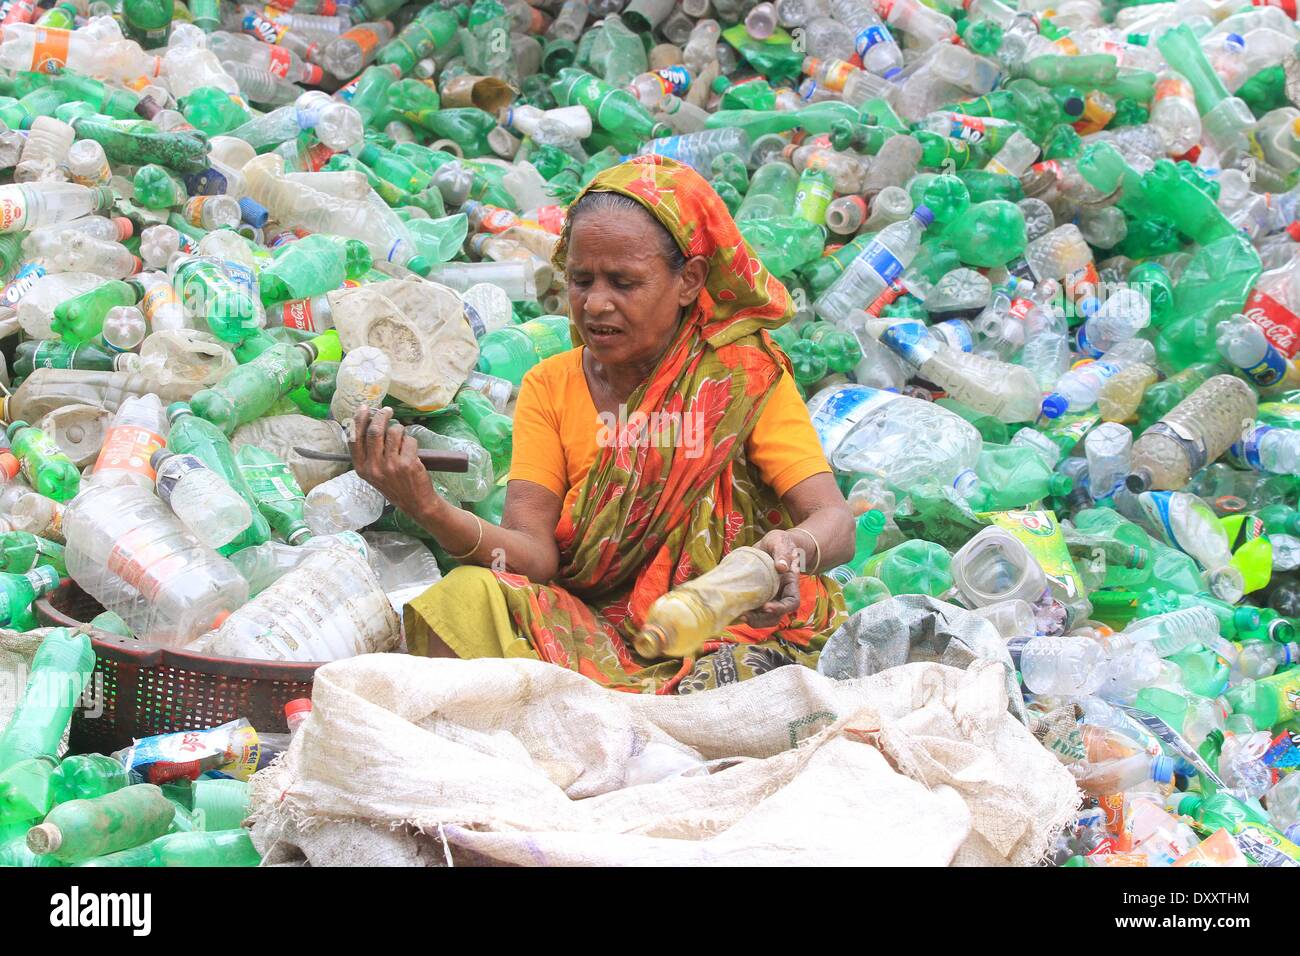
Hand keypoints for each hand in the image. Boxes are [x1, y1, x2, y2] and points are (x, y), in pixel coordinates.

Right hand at [350, 405, 437, 521]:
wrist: (416, 503)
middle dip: (382, 416)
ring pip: (394, 432)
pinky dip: (411, 441)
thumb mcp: (375, 474)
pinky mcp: (408, 463)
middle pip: (374, 431)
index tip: (364, 408)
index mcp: (362, 468)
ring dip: (399, 429)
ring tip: (402, 437)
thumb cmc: (395, 486)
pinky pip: (409, 440)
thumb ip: (370, 453)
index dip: (359, 420)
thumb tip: (370, 423)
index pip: (355, 439)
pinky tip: (412, 451)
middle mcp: (374, 467)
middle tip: (388, 411)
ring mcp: (391, 465)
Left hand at [743, 529, 804, 628]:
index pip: (791, 603)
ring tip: (739, 615)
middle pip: (776, 616)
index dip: (780, 608)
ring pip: (764, 617)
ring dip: (753, 620)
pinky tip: (733, 609)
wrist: (769, 544)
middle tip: (745, 615)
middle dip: (762, 619)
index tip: (766, 606)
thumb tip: (781, 567)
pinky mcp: (756, 596)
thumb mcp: (781, 543)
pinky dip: (745, 612)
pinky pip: (753, 610)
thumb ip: (782, 553)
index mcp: (790, 584)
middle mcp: (781, 594)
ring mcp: (769, 597)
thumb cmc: (779, 542)